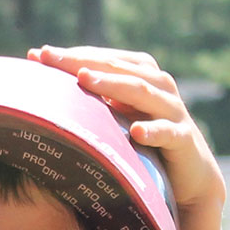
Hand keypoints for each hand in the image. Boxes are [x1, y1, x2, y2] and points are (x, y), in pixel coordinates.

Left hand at [27, 45, 226, 213]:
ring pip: (141, 91)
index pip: (103, 58)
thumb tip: (46, 90)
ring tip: (83, 79)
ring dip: (112, 84)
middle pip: (117, 67)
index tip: (38, 54)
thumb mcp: (118, 118)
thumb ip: (95, 101)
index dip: (72, 54)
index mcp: (141, 74)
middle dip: (81, 61)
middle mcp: (158, 85)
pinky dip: (152, 130)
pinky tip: (135, 132)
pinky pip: (167, 132)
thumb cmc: (146, 142)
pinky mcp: (183, 138)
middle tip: (50, 57)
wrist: (191, 175)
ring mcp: (172, 110)